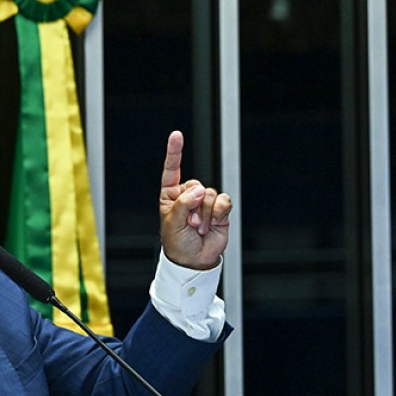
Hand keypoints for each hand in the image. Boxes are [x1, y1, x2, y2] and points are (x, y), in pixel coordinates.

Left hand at [159, 130, 231, 268]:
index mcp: (171, 195)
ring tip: (199, 228)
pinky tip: (214, 223)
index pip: (172, 170)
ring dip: (205, 214)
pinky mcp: (220, 209)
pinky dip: (219, 212)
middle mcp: (188, 195)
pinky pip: (224, 201)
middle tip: (189, 224)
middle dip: (193, 206)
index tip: (177, 135)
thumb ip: (184, 204)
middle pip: (196, 184)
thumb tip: (200, 190)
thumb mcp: (173, 223)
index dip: (175, 152)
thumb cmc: (178, 244)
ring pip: (210, 194)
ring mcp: (204, 202)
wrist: (194, 260)